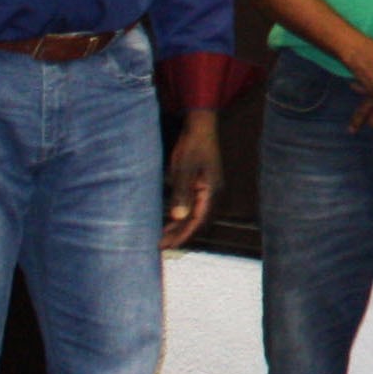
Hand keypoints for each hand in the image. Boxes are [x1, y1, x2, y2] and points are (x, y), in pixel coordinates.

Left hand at [161, 112, 222, 250]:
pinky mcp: (201, 187)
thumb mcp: (184, 169)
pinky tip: (169, 221)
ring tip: (162, 237)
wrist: (201, 128)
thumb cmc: (193, 146)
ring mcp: (207, 191)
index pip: (197, 221)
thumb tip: (178, 217)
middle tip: (160, 246)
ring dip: (179, 227)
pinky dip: (180, 217)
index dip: (183, 235)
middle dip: (179, 235)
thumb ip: (182, 193)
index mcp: (211, 192)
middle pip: (196, 222)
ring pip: (194, 216)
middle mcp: (212, 195)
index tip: (168, 245)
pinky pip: (191, 207)